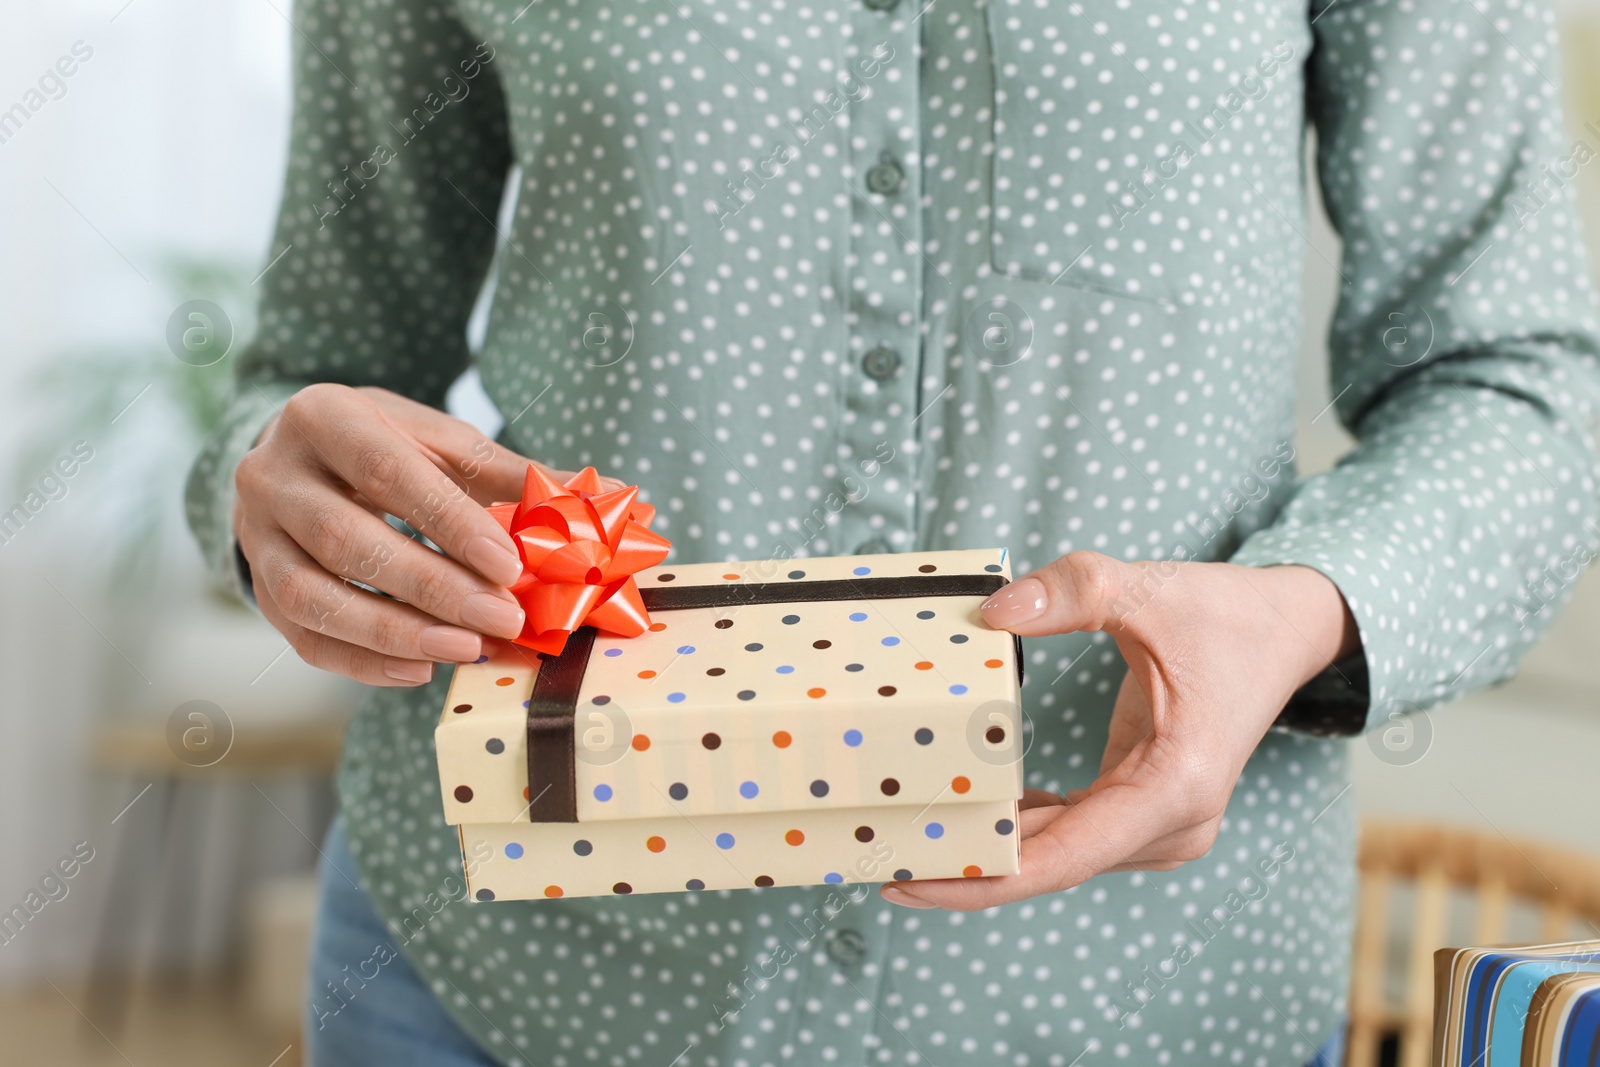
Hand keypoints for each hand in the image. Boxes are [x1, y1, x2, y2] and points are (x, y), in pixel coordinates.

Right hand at [233, 384, 616, 685]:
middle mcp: (273, 475)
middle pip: (346, 541)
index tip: (511, 566)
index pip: (387, 474)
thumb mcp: (442, 443)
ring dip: (393, 633)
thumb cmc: (386, 448)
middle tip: (501, 619)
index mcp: (323, 417)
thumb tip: (608, 500)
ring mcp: (254, 536)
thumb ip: (514, 475)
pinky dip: (362, 662)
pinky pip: (303, 637)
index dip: (451, 524)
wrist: (301, 458)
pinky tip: (419, 670)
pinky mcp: (257, 588)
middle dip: (431, 587)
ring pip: (313, 597)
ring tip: (465, 650)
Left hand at [880, 552, 1358, 909]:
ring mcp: (1163, 828)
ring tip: (902, 838)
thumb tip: (991, 610)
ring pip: (1057, 856)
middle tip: (876, 855)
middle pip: (1051, 866)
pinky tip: (962, 813)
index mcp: (1177, 785)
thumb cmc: (1225, 615)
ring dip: (986, 851)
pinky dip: (1017, 829)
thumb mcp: (1150, 588)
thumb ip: (1074, 591)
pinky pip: (1069, 836)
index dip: (980, 878)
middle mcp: (1173, 824)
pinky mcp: (1145, 813)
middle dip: (965, 867)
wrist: (1286, 632)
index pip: (1062, 858)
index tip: (907, 882)